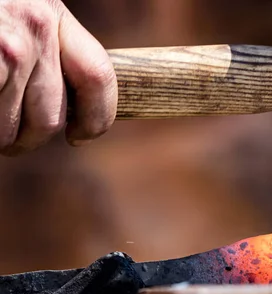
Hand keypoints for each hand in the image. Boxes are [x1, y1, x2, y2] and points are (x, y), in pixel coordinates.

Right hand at [0, 0, 116, 155]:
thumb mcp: (13, 10)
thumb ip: (39, 48)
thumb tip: (59, 107)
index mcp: (51, 12)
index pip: (97, 77)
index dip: (95, 118)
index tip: (79, 136)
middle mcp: (36, 24)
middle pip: (51, 118)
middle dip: (27, 138)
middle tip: (7, 138)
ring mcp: (9, 46)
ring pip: (11, 130)